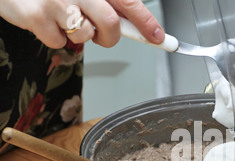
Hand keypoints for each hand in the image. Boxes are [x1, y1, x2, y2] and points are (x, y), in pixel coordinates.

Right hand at [0, 0, 164, 47]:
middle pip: (110, 25)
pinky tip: (46, 20)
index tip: (159, 38)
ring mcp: (56, 2)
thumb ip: (105, 2)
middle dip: (109, 38)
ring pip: (86, 36)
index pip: (128, 1)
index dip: (146, 22)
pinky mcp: (36, 16)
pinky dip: (55, 38)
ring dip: (80, 35)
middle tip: (101, 35)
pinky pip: (59, 43)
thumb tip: (134, 24)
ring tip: (64, 18)